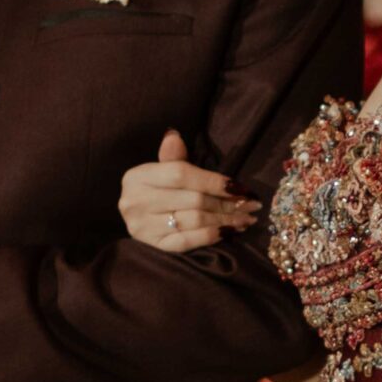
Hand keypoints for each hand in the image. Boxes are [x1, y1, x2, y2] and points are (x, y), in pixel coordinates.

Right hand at [119, 129, 260, 253]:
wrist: (131, 215)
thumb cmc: (152, 188)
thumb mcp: (160, 169)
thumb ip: (172, 157)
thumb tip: (174, 136)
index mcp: (138, 177)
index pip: (182, 175)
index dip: (213, 181)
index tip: (240, 187)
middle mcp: (136, 202)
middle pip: (193, 200)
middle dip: (227, 203)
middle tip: (251, 205)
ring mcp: (142, 226)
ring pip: (194, 221)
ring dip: (226, 220)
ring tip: (246, 218)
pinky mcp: (152, 245)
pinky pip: (186, 242)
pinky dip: (211, 236)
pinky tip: (229, 232)